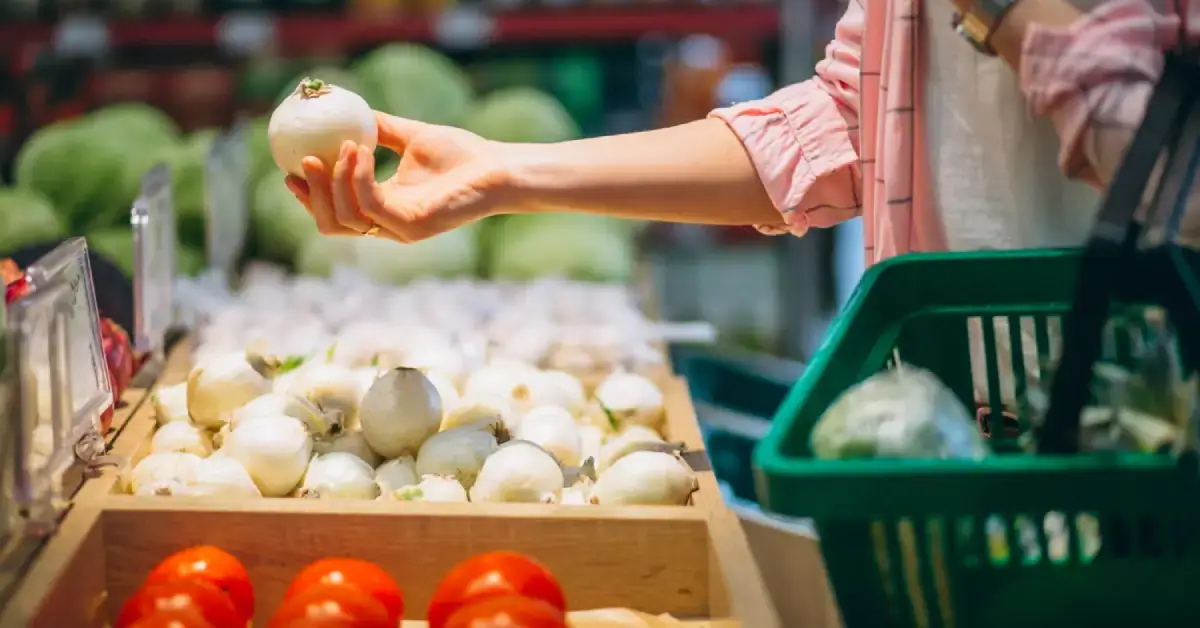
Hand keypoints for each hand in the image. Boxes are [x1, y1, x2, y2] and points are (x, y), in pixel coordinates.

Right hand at [285, 112, 513, 242]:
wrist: (496, 167)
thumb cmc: (462, 154)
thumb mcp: (411, 136)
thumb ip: (381, 128)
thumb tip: (350, 108)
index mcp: (385, 209)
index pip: (336, 213)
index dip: (308, 196)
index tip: (290, 168)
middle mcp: (388, 225)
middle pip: (331, 224)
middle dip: (311, 196)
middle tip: (301, 161)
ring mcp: (399, 229)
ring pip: (345, 218)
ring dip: (334, 181)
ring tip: (340, 147)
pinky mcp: (412, 226)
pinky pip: (370, 203)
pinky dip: (358, 176)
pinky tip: (359, 149)